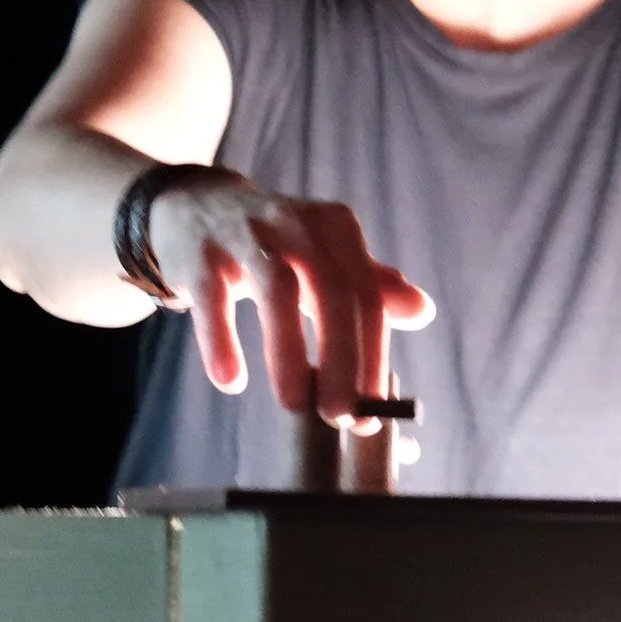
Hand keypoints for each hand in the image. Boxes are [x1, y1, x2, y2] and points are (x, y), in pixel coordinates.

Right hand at [150, 177, 434, 425]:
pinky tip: (230, 381)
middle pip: (333, 292)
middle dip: (341, 359)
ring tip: (295, 404)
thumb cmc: (275, 245)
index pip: (367, 296)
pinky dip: (221, 340)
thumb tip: (423, 311)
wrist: (197, 205)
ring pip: (277, 291)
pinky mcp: (199, 252)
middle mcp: (298, 224)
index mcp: (337, 229)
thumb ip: (372, 285)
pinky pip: (213, 299)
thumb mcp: (326, 257)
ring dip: (288, 352)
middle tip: (340, 416)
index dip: (372, 356)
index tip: (370, 411)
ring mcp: (246, 233)